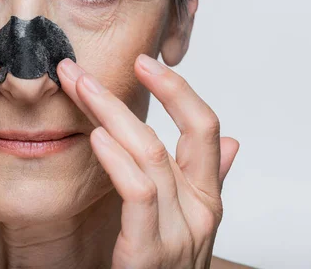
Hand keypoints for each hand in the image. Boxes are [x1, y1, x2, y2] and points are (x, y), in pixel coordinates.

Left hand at [57, 55, 239, 268]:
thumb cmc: (164, 267)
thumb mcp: (191, 222)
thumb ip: (208, 179)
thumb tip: (233, 141)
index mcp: (206, 196)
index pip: (204, 127)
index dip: (178, 89)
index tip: (144, 62)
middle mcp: (199, 210)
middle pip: (170, 133)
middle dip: (123, 95)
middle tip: (79, 70)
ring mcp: (178, 233)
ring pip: (149, 155)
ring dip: (108, 115)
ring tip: (77, 90)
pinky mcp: (149, 255)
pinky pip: (139, 195)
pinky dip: (117, 161)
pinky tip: (95, 139)